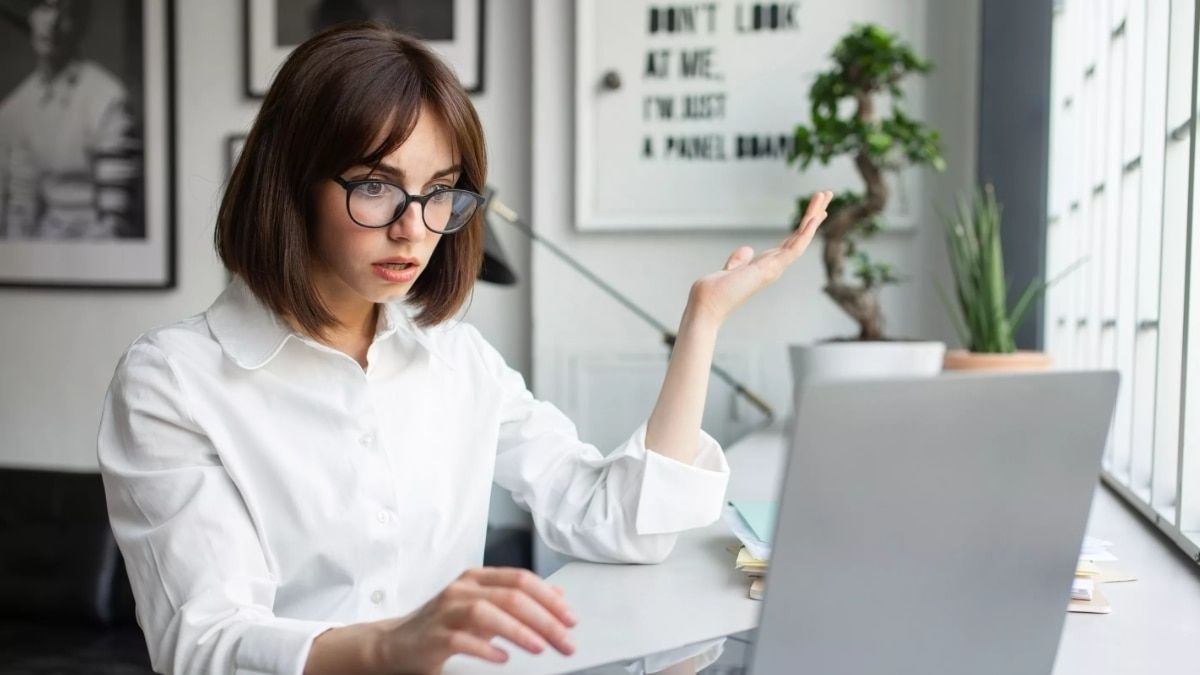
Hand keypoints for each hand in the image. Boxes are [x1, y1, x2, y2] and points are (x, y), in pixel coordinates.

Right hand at [375, 567, 576, 672]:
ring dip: (519, 630)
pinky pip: (461, 639)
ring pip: (487, 612)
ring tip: (540, 647)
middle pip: (510, 596)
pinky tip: (502, 659)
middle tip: (565, 640)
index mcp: (477, 579)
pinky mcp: (432, 636)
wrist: (395, 644)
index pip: (521, 579)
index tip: (571, 620)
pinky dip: (485, 648)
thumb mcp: (485, 608)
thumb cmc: (444, 626)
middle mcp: (462, 589)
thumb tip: (558, 598)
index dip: (550, 599)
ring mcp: (445, 611)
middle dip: (544, 619)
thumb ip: (517, 601)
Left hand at [686, 190, 832, 323]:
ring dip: (814, 216)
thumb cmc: (715, 293)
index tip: (814, 213)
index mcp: (765, 265)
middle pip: (800, 236)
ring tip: (826, 194)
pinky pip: (794, 249)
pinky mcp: (772, 269)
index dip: (803, 227)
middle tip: (827, 194)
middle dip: (814, 215)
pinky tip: (814, 218)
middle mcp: (774, 266)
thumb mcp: (729, 270)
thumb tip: (747, 249)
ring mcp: (775, 268)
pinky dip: (805, 233)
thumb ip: (739, 260)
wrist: (707, 306)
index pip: (790, 242)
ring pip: (802, 238)